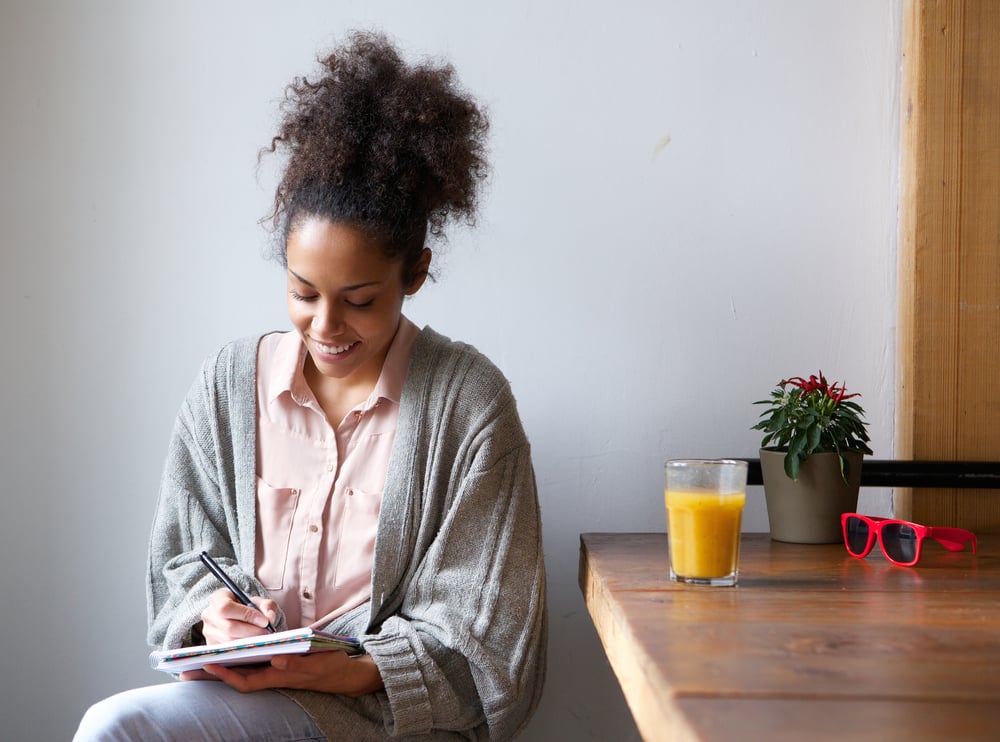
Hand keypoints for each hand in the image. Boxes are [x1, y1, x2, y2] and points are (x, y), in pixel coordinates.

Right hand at [200, 588, 278, 644]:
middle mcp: (209, 614)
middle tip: (267, 633)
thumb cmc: (247, 607)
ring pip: (229, 641)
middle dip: (252, 631)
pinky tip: (253, 644)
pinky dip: (243, 648)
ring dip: (249, 641)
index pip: (226, 607)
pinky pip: (228, 650)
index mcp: (218, 598)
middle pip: (229, 627)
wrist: (238, 616)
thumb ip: (267, 606)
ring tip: (262, 638)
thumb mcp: (259, 601)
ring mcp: (208, 631)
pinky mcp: (211, 645)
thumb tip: (269, 618)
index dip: (246, 615)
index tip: (264, 621)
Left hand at [201, 651, 383, 696]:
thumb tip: (275, 660)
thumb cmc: (330, 665)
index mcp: (280, 677)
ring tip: (198, 664)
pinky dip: (237, 664)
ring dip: (221, 671)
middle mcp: (273, 677)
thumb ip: (296, 662)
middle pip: (237, 679)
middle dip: (213, 677)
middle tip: (187, 672)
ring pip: (242, 674)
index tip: (209, 664)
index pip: (247, 680)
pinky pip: (252, 669)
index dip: (226, 675)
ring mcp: (274, 674)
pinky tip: (227, 657)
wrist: (344, 674)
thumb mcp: (317, 662)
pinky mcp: (279, 668)